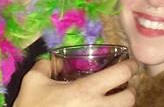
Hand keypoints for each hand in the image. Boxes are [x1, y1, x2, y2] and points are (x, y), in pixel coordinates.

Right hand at [14, 58, 135, 106]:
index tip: (131, 64)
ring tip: (111, 99)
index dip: (131, 66)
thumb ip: (44, 65)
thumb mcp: (32, 82)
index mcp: (86, 90)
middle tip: (122, 85)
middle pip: (131, 98)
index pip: (122, 74)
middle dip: (129, 90)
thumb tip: (51, 61)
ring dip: (121, 104)